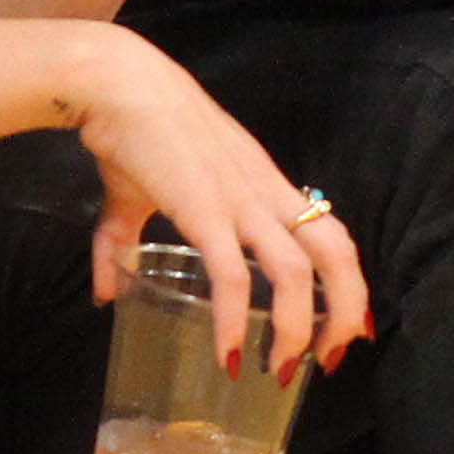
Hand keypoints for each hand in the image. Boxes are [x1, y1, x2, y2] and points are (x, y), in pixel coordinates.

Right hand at [69, 25, 370, 382]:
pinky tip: (231, 354)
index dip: (349, 283)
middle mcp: (263, 192)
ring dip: (299, 328)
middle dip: (346, 311)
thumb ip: (122, 241)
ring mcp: (238, 200)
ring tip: (283, 370)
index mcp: (262, 183)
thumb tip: (103, 292)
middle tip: (330, 360)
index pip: (331, 233)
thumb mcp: (135, 191)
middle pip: (337, 252)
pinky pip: (232, 275)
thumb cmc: (131, 128)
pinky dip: (236, 320)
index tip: (348, 328)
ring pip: (297, 270)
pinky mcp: (203, 209)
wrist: (116, 82)